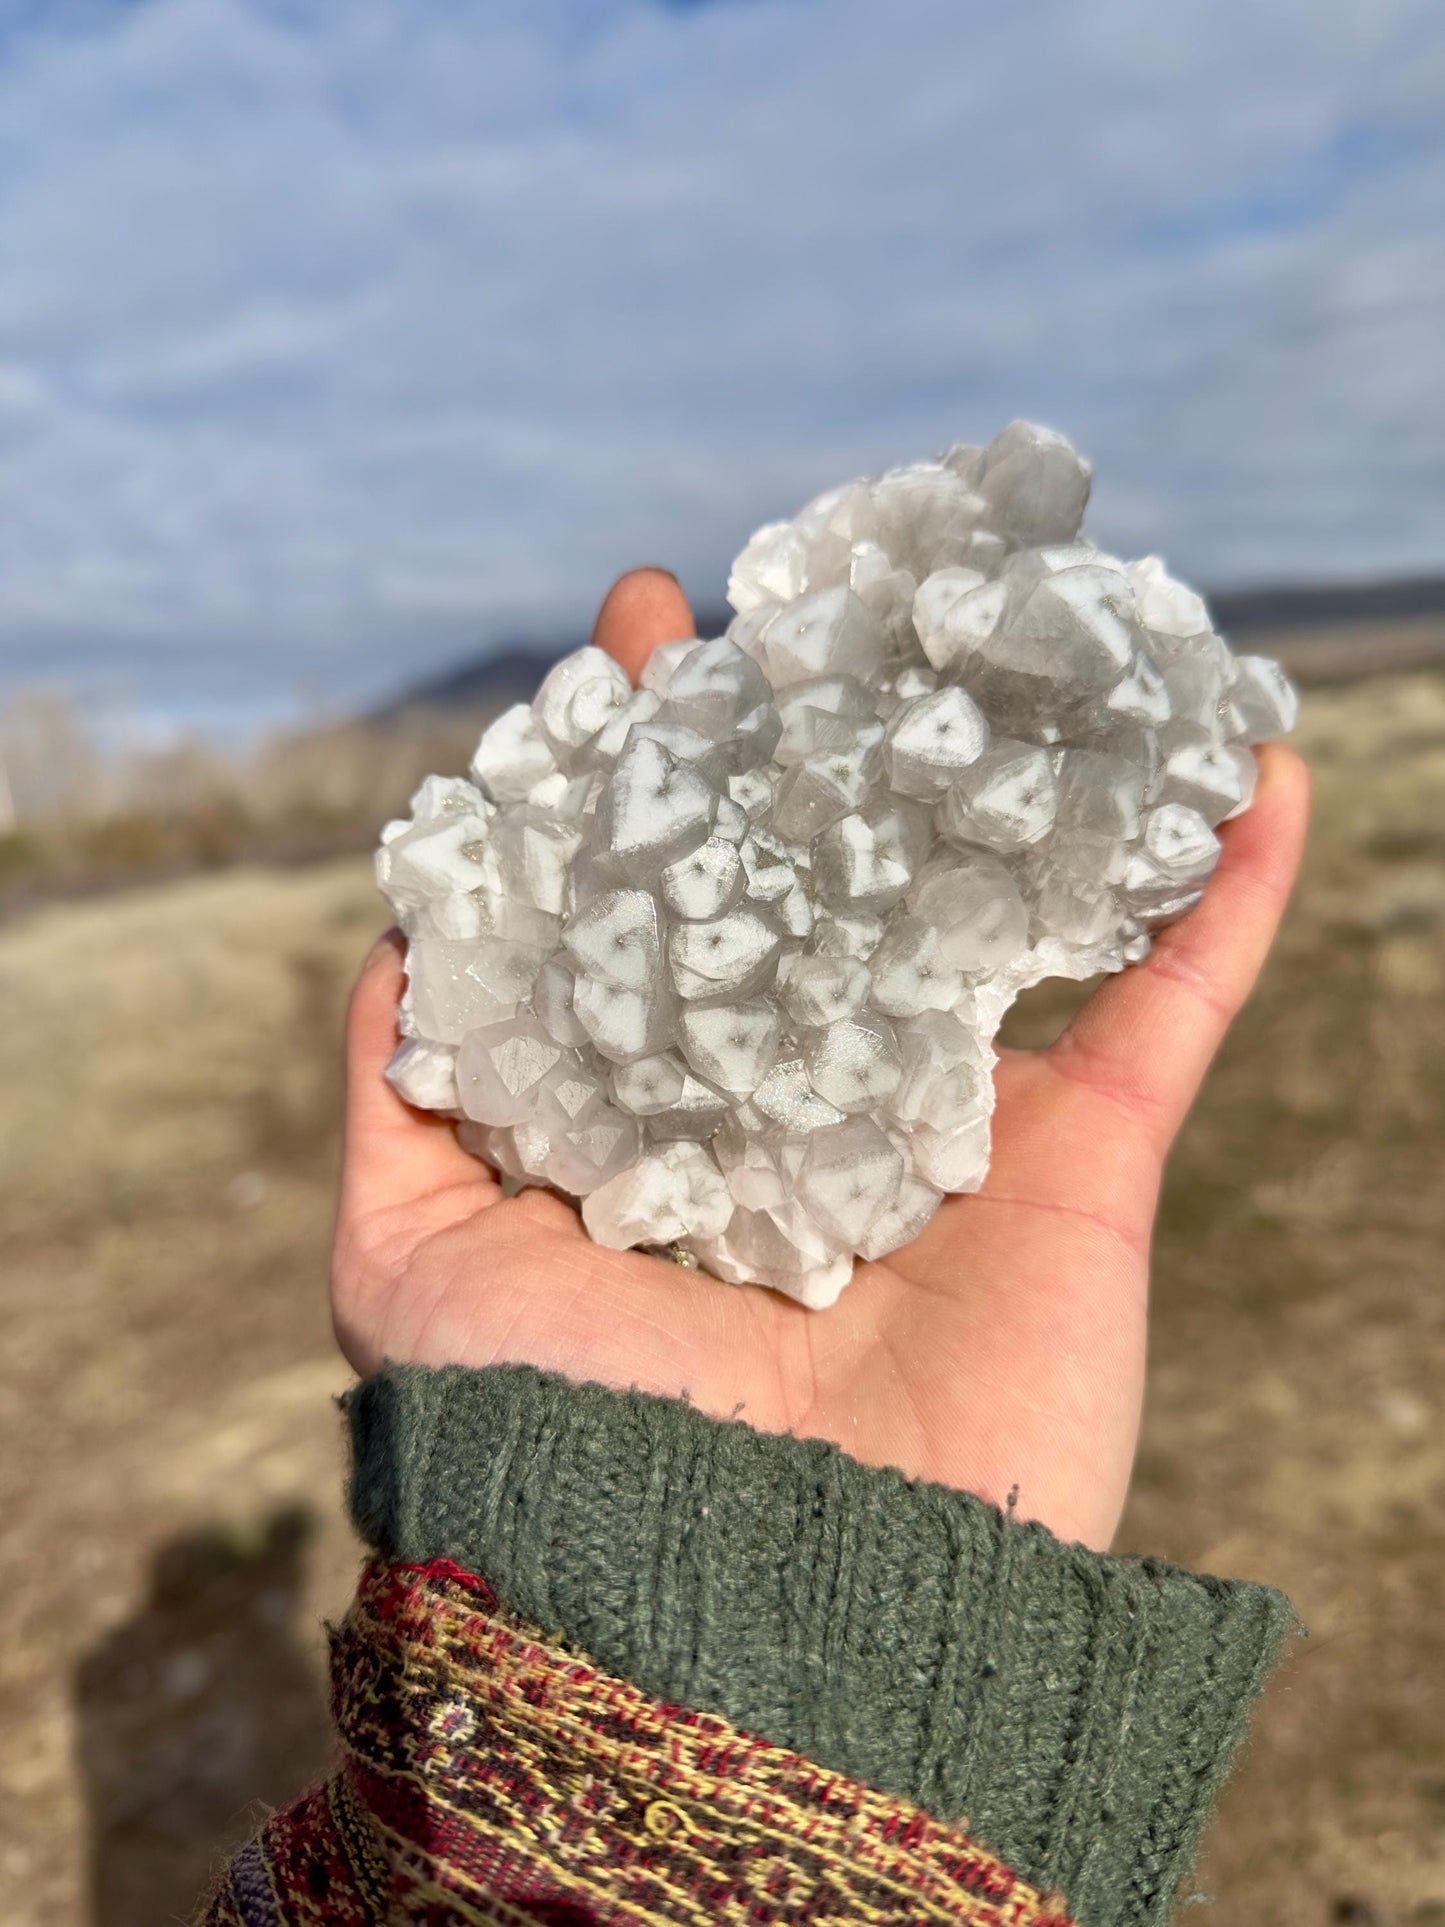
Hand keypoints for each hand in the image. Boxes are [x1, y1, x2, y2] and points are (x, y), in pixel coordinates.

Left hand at [332, 568, 1308, 1549]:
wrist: (760, 1613)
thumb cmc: (566, 1437)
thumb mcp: (409, 1264)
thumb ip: (400, 1104)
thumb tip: (403, 944)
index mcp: (668, 1104)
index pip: (656, 890)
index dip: (638, 763)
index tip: (627, 641)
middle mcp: (809, 1099)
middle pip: (820, 870)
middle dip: (798, 726)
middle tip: (778, 594)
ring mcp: (954, 1126)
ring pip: (999, 910)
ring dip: (1017, 774)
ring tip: (1012, 629)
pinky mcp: (1083, 1170)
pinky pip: (1176, 1008)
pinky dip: (1224, 900)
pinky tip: (1252, 775)